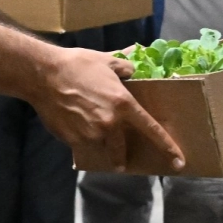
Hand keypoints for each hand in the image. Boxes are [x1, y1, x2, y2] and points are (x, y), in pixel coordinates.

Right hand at [33, 47, 184, 172]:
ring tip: (87, 129)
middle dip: (122, 157)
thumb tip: (133, 68)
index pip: (151, 130)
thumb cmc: (77, 65)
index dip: (167, 147)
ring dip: (99, 142)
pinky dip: (82, 138)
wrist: (43, 75)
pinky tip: (73, 123)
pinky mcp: (73, 140)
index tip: (178, 161)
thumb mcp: (106, 61)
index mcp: (123, 105)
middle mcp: (110, 124)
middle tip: (122, 161)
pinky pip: (83, 144)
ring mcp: (90, 134)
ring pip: (101, 146)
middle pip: (123, 149)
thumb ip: (125, 67)